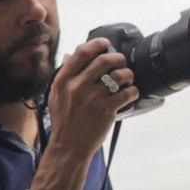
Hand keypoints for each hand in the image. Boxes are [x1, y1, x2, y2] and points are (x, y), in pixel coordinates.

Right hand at [44, 38, 137, 159]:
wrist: (69, 146)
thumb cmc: (64, 121)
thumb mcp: (56, 96)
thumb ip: (63, 75)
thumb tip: (70, 55)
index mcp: (64, 81)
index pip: (82, 53)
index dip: (96, 44)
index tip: (105, 43)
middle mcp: (78, 87)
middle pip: (105, 60)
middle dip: (118, 58)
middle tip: (121, 62)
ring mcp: (93, 98)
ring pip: (119, 75)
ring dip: (128, 74)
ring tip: (128, 79)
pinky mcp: (107, 109)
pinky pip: (128, 92)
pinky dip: (133, 91)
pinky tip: (130, 93)